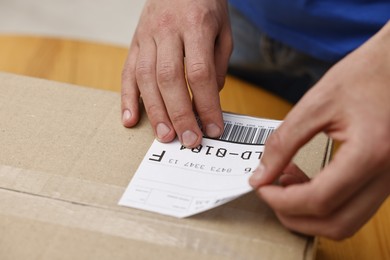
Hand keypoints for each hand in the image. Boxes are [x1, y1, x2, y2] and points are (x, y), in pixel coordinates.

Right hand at [121, 0, 231, 147]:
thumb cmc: (205, 4)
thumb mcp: (223, 30)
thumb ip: (217, 64)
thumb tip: (208, 99)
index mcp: (195, 25)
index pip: (199, 72)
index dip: (206, 104)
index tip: (213, 128)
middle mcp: (167, 30)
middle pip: (169, 78)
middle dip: (179, 114)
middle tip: (189, 140)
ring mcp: (146, 36)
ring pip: (146, 78)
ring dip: (155, 111)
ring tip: (165, 136)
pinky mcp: (134, 42)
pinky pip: (127, 72)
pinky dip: (127, 98)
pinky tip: (131, 119)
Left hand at [250, 22, 389, 239]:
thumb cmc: (366, 73)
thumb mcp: (317, 103)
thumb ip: (284, 142)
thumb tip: (261, 174)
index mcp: (372, 152)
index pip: (320, 199)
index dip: (282, 200)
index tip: (260, 186)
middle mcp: (389, 175)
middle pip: (336, 224)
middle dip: (294, 216)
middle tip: (270, 191)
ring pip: (347, 222)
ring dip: (310, 213)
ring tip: (285, 181)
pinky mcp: (386, 178)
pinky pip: (354, 206)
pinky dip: (326, 203)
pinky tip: (306, 178)